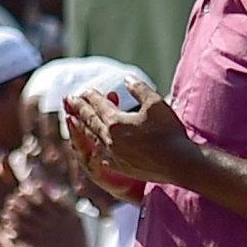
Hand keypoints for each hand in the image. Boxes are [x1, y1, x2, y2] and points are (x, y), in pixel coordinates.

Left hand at [63, 86, 181, 193]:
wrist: (178, 164)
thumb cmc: (169, 131)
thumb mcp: (155, 103)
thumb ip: (139, 89)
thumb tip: (126, 79)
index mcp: (115, 122)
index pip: (98, 105)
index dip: (91, 96)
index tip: (84, 90)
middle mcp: (109, 139)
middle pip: (90, 121)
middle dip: (79, 109)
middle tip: (68, 100)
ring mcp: (113, 155)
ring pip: (93, 138)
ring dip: (83, 127)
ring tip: (75, 120)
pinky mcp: (120, 167)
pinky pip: (102, 154)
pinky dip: (96, 146)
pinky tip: (96, 145)